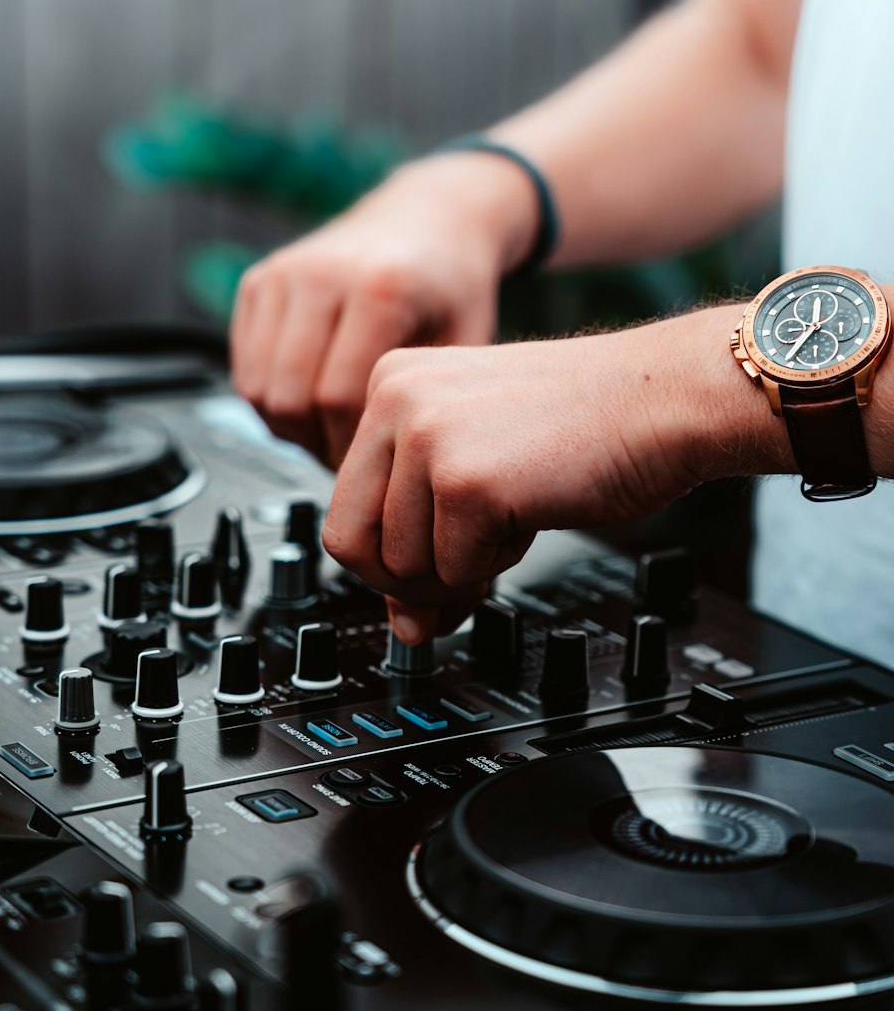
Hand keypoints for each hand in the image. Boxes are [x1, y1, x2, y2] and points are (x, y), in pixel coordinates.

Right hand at [229, 152, 538, 466]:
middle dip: (316, 444)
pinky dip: (270, 400)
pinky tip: (310, 402)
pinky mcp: (258, 282)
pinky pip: (243, 368)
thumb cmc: (451, 283)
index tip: (370, 466)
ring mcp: (282, 274)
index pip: (338, 400)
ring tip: (330, 432)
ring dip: (288, 426)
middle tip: (347, 459)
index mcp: (377, 287)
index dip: (349, 449)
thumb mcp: (465, 344)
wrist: (430, 217)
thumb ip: (426, 403)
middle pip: (290, 398)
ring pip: (258, 389)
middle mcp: (320, 274)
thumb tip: (389, 472)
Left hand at [323, 320, 737, 641]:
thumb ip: (426, 535)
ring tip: (512, 520)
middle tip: (464, 572)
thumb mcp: (483, 471)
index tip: (432, 567)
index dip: (387, 560)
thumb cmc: (587, 427)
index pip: (344, 507)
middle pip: (350, 544)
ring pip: (401, 567)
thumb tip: (403, 627)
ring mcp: (427, 437)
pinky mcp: (465, 481)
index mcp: (390, 383)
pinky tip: (531, 516)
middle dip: (407, 582)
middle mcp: (396, 401)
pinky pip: (454, 572)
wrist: (667, 400)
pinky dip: (495, 567)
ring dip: (459, 571)